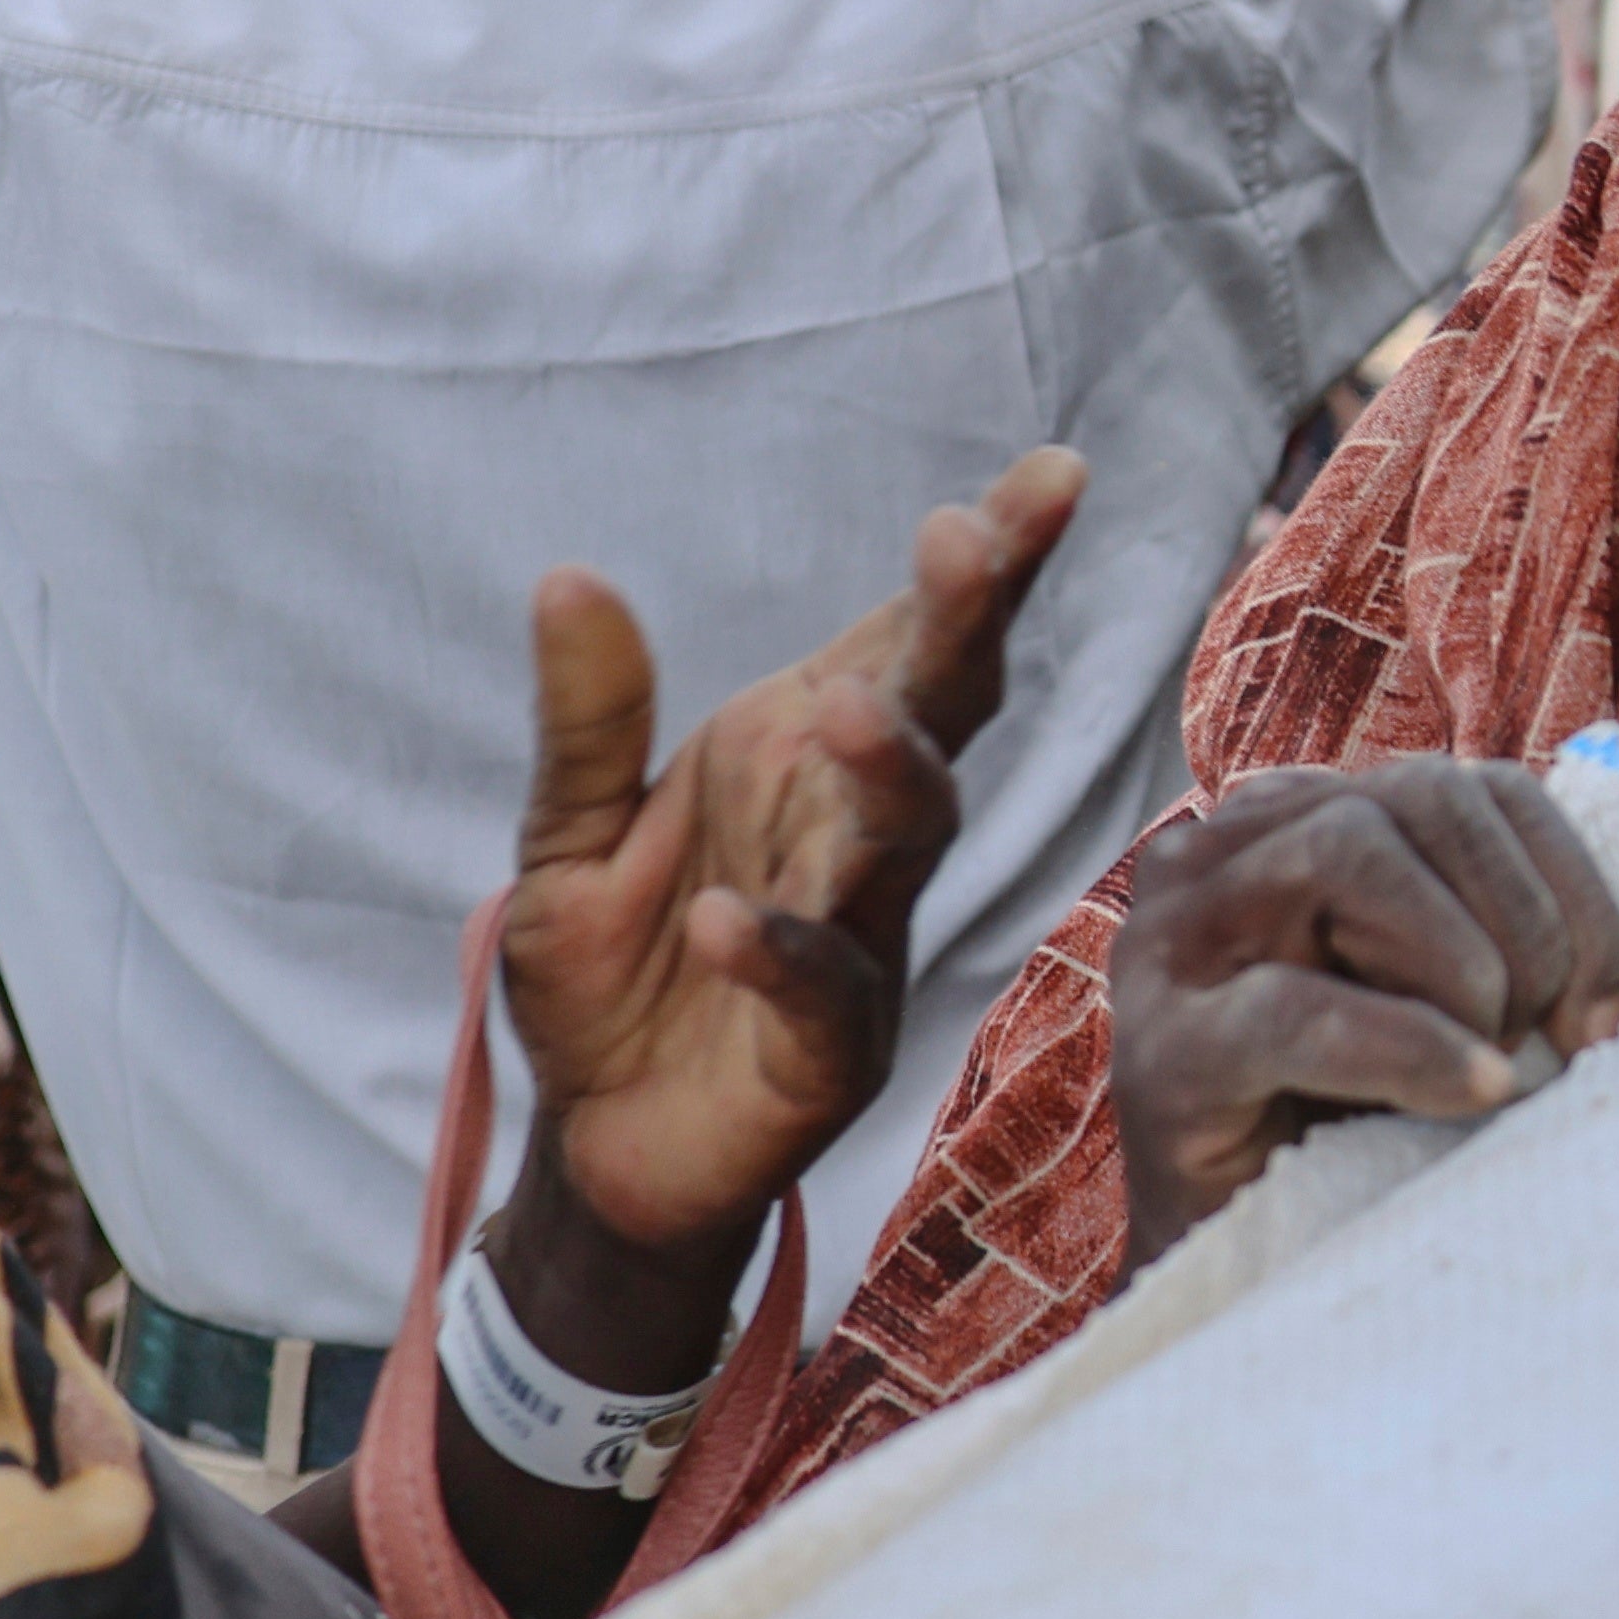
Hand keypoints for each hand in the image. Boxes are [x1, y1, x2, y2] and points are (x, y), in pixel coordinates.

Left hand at [498, 450, 1082, 1278]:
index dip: (990, 561)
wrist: (598, 1143)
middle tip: (966, 537)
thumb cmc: (614, 971)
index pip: (911, 641)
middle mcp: (854, 831)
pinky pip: (821, 989)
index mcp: (804, 755)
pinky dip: (779, 952)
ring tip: (841, 708)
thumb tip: (568, 574)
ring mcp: (858, 935)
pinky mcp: (828, 1049)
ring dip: (886, 771)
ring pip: (907, 840)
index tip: (1051, 476)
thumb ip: (590, 719)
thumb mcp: (568, 831)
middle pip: (939, 714)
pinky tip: (725, 921)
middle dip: (964, 624)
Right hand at [1102, 755, 1618, 1265]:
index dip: (1572, 883)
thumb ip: (1508, 926)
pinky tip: (1472, 1094)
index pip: (1477, 789)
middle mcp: (1225, 855)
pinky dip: (1407, 1045)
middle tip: (1548, 1042)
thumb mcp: (1453, 1003)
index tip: (1610, 1009)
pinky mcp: (1161, 1054)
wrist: (1249, 1272)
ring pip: (1346, 853)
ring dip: (1463, 962)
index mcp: (1304, 824)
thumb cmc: (1369, 1127)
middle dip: (1525, 921)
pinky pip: (1293, 1009)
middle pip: (1420, 796)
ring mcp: (1175, 945)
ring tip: (1493, 1068)